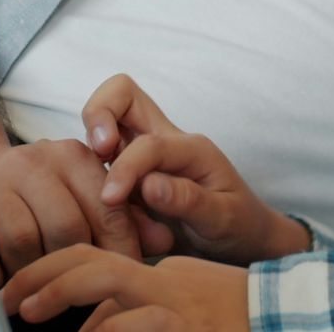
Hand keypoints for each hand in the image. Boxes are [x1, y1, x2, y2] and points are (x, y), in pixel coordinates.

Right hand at [0, 138, 172, 282]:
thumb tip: (165, 240)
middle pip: (66, 227)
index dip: (120, 246)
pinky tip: (9, 279)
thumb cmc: (45, 190)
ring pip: (25, 241)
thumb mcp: (87, 191)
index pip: (107, 205)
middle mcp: (35, 161)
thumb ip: (128, 215)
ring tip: (43, 283)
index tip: (124, 274)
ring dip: (36, 270)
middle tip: (82, 287)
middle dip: (76, 263)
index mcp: (73, 155)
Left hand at [1, 246, 248, 331]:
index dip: (50, 273)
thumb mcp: (180, 301)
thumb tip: (92, 325)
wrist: (288, 319)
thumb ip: (136, 304)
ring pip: (107, 284)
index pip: (93, 261)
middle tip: (7, 300)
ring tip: (29, 314)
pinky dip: (103, 328)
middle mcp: (162, 282)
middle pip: (90, 263)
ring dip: (59, 295)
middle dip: (40, 276)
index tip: (18, 294)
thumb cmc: (232, 316)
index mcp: (157, 272)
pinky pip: (131, 323)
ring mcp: (176, 305)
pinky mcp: (186, 326)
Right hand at [82, 75, 308, 263]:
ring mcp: (144, 153)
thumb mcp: (223, 218)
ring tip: (97, 191)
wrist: (243, 239)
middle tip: (96, 153)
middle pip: (122, 94)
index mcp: (190, 148)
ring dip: (90, 147)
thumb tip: (149, 185)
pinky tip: (103, 212)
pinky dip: (91, 176)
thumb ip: (188, 200)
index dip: (125, 167)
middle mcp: (165, 140)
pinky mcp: (130, 172)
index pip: (147, 143)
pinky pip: (99, 160)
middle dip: (98, 113)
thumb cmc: (238, 225)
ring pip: (106, 121)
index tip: (111, 199)